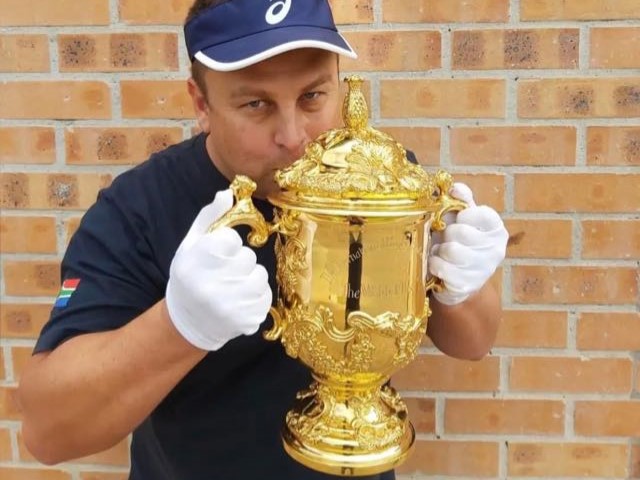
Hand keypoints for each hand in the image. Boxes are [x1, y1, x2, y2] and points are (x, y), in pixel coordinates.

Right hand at [165, 190, 271, 350]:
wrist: (188, 321)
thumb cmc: (190, 275)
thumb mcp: (191, 244)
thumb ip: (209, 217)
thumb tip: (227, 193)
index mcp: (195, 263)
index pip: (231, 239)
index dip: (226, 245)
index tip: (215, 256)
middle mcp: (211, 286)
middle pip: (248, 258)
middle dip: (240, 262)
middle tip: (224, 273)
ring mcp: (229, 306)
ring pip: (260, 276)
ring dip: (251, 278)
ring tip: (233, 287)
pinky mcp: (245, 321)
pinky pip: (265, 298)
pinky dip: (256, 297)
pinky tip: (239, 301)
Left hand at [426, 183, 507, 305]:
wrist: (457, 280)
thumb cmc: (459, 243)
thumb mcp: (462, 218)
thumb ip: (461, 199)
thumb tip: (454, 188)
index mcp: (496, 229)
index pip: (483, 214)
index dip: (464, 215)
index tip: (459, 219)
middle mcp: (495, 250)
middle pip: (460, 232)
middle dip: (446, 234)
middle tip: (446, 239)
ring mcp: (483, 269)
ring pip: (451, 250)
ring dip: (439, 250)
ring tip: (441, 252)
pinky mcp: (468, 285)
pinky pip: (442, 268)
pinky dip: (434, 264)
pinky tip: (438, 264)